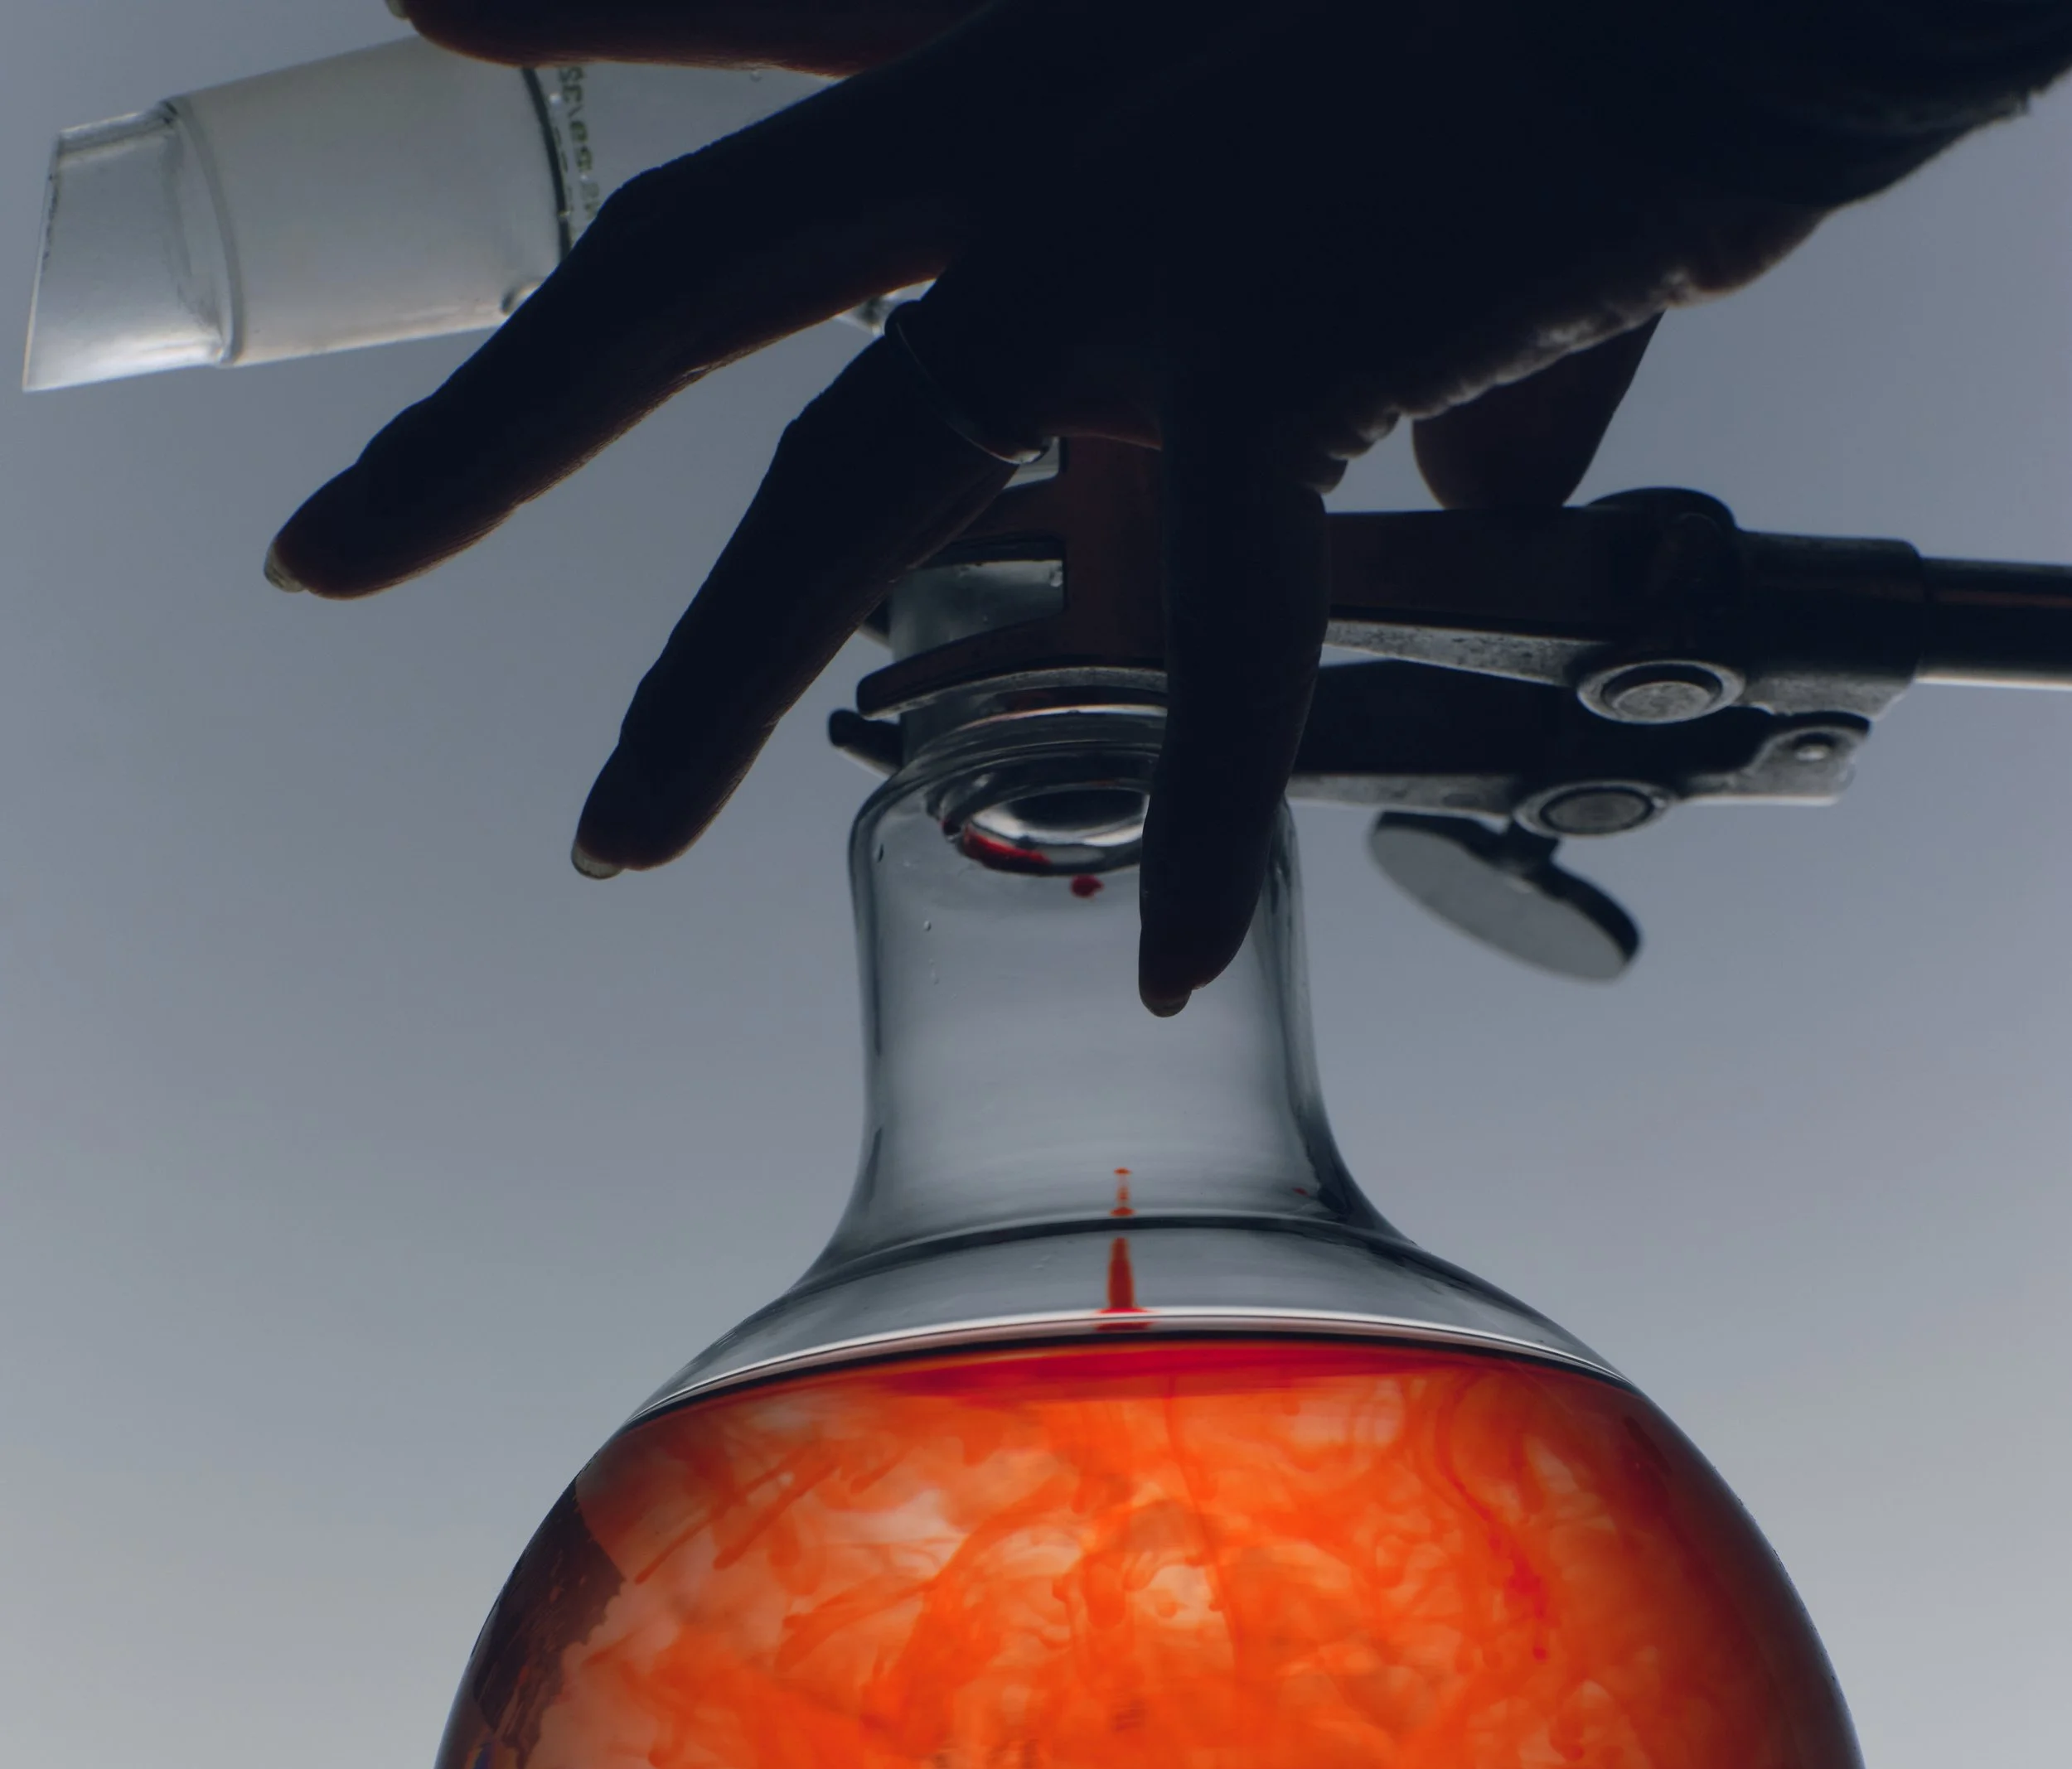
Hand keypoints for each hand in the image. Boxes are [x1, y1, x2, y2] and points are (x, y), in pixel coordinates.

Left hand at [269, 0, 1820, 1010]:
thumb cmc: (1539, 38)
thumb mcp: (1339, 150)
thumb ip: (1293, 338)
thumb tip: (1370, 484)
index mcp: (1026, 60)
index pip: (743, 105)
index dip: (564, 80)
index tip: (411, 65)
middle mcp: (1032, 122)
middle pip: (687, 283)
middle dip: (491, 438)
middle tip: (328, 561)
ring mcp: (1142, 234)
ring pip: (856, 480)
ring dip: (713, 682)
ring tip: (608, 839)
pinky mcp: (1292, 346)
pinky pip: (1229, 632)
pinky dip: (1212, 805)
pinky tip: (1180, 957)